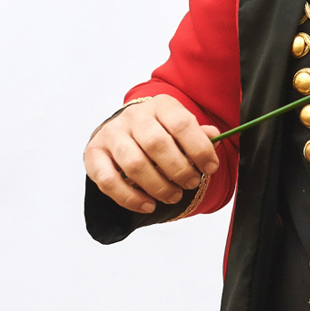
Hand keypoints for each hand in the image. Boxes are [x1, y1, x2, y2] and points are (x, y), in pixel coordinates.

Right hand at [83, 94, 219, 214]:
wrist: (125, 131)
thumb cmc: (159, 133)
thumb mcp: (180, 128)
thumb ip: (198, 135)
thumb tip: (214, 138)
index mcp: (160, 106)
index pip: (181, 124)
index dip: (199, 148)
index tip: (210, 168)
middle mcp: (134, 116)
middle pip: (157, 144)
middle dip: (179, 170)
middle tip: (191, 184)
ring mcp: (111, 134)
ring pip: (134, 164)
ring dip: (157, 186)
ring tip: (173, 196)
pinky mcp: (94, 154)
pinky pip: (109, 180)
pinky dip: (130, 198)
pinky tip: (148, 204)